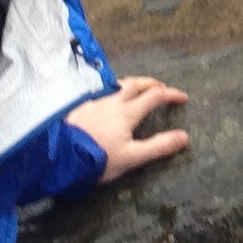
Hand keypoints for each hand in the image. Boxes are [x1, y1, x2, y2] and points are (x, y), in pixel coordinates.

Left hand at [65, 76, 189, 183]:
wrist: (57, 156)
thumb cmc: (97, 158)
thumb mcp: (131, 157)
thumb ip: (158, 146)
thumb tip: (185, 136)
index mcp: (127, 113)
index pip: (155, 96)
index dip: (171, 94)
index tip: (183, 98)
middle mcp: (111, 101)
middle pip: (135, 84)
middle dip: (151, 83)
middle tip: (161, 87)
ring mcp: (91, 101)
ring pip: (114, 85)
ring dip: (130, 84)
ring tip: (134, 90)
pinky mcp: (75, 105)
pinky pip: (97, 92)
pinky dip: (109, 91)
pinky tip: (104, 99)